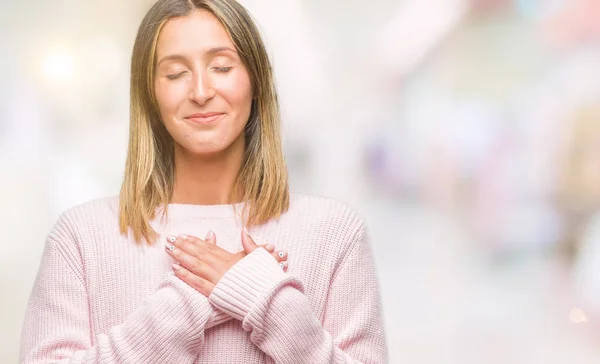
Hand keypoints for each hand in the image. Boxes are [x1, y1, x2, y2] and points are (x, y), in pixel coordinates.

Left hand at [165, 230, 287, 296]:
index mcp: (231, 258)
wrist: (268, 296)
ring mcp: (217, 279)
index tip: (184, 235)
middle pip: (199, 253)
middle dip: (183, 245)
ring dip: (181, 256)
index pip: (210, 247)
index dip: (196, 241)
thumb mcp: (260, 257)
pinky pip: (197, 282)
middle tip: (170, 239)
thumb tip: (244, 230)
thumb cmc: (266, 278)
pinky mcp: (215, 293)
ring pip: (195, 265)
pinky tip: (175, 269)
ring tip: (169, 250)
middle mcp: (222, 266)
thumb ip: (250, 243)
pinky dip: (186, 275)